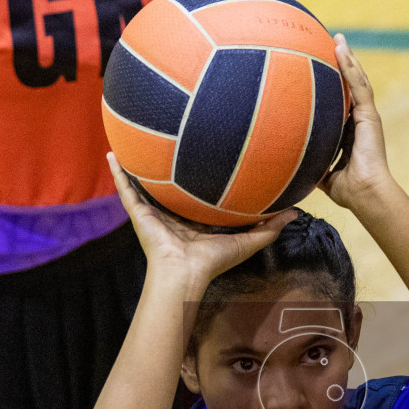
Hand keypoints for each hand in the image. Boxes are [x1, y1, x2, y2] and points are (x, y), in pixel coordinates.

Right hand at [107, 153, 295, 286]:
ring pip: (145, 182)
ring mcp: (154, 211)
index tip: (209, 152)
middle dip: (168, 164)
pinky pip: (126, 188)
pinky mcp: (139, 212)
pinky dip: (118, 173)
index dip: (202, 176)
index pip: (196, 192)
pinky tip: (112, 154)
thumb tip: (295, 212)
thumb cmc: (212, 262)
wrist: (184, 272)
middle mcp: (172, 212)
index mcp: (194, 218)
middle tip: (172, 137)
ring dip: (139, 164)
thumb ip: (270, 228)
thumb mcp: (247, 241)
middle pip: (169, 184)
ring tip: (135, 140)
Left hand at [319, 34, 394, 211]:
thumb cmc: (349, 190)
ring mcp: (367, 117)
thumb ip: (313, 166)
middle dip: (343, 64)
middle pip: (352, 86)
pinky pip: (359, 86)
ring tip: (337, 39)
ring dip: (347, 59)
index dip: (336, 84)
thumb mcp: (324, 174)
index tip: (324, 69)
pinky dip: (350, 67)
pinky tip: (341, 50)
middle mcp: (361, 120)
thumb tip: (292, 168)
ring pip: (357, 80)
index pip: (344, 102)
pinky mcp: (370, 116)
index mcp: (352, 131)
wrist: (365, 194)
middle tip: (333, 44)